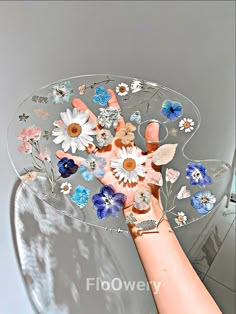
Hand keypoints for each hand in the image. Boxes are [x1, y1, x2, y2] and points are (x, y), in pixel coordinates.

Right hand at [56, 90, 165, 232]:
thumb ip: (152, 142)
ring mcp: (104, 158)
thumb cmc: (149, 179)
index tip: (108, 94)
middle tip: (76, 102)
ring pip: (88, 141)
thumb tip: (153, 124)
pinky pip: (83, 163)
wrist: (142, 198)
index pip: (117, 121)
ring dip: (77, 132)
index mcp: (125, 142)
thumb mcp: (154, 158)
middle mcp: (112, 147)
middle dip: (87, 114)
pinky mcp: (99, 170)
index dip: (112, 107)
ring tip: (65, 122)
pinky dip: (72, 158)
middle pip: (97, 127)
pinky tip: (61, 152)